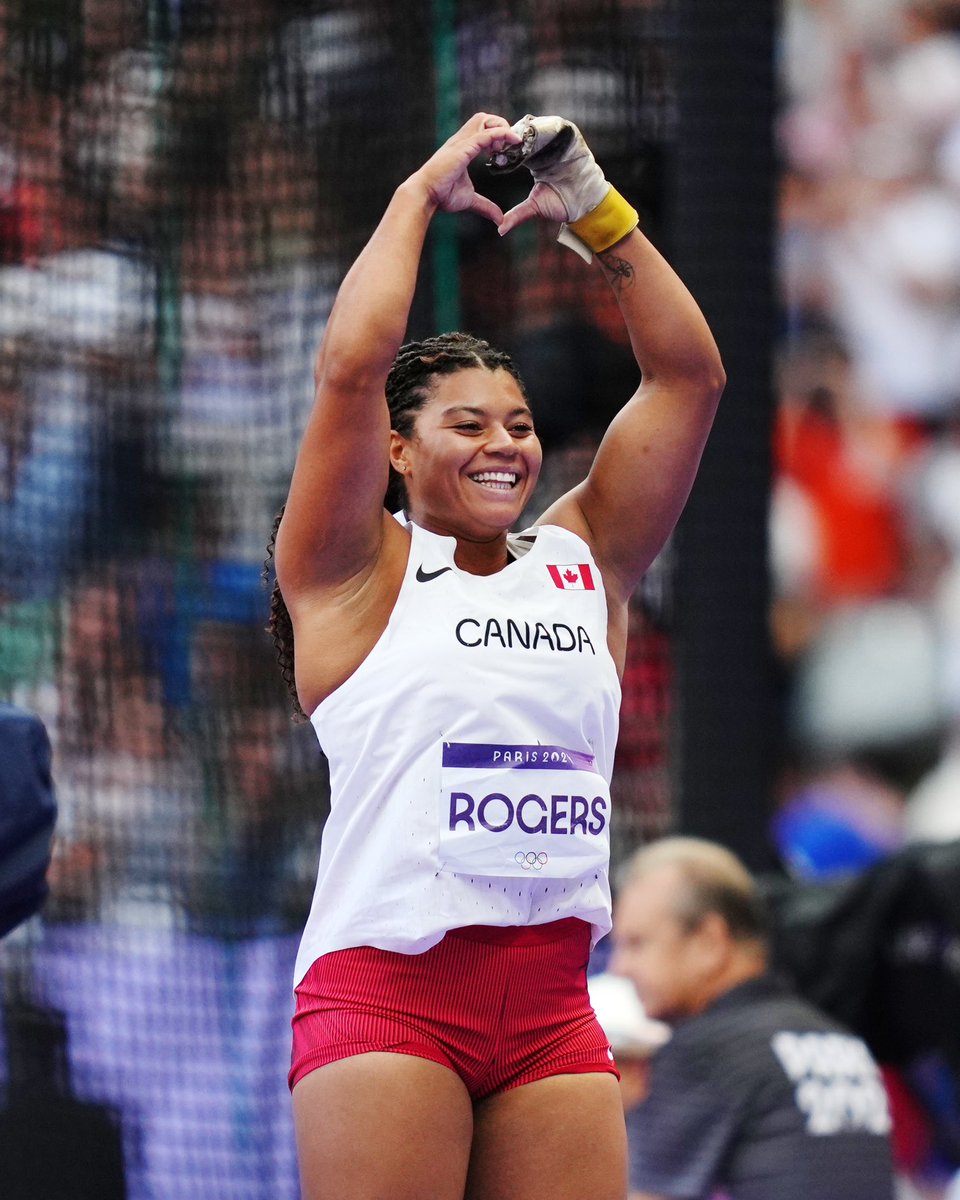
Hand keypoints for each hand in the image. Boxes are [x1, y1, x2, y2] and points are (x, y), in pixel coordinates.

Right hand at [409, 113, 520, 224]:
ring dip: (501, 129)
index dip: (496, 136)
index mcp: (462, 148)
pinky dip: (502, 135)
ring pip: (485, 120)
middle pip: (484, 118)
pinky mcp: (465, 147)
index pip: (481, 129)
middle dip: (500, 127)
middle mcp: (462, 141)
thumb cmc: (442, 195)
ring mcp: (462, 142)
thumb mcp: (469, 200)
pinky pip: (487, 134)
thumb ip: (485, 206)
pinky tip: (514, 142)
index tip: (502, 153)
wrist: (426, 194)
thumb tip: (499, 219)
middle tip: (504, 149)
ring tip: (504, 149)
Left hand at [490, 115, 609, 235]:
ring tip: (518, 138)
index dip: (505, 149)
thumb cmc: (562, 204)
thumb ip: (517, 215)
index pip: (516, 147)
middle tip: (503, 143)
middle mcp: (545, 147)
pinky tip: (535, 134)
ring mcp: (559, 140)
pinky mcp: (571, 136)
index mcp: (534, 159)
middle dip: (514, 137)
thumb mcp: (535, 207)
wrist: (585, 204)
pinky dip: (546, 127)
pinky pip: (557, 125)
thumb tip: (500, 230)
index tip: (493, 155)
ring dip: (528, 131)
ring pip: (539, 126)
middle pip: (525, 134)